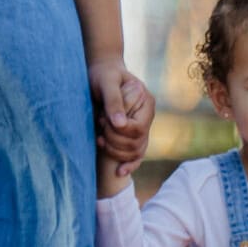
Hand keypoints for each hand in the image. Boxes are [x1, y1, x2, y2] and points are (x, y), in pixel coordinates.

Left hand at [90, 56, 153, 172]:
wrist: (101, 74)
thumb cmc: (103, 75)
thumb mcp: (106, 83)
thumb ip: (114, 102)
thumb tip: (120, 124)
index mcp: (147, 103)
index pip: (138, 129)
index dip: (119, 132)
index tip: (103, 120)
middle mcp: (147, 117)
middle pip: (137, 143)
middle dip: (114, 141)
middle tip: (99, 126)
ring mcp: (142, 127)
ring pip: (136, 152)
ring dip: (115, 152)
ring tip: (99, 138)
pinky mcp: (133, 135)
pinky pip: (136, 155)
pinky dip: (129, 165)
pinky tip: (120, 172)